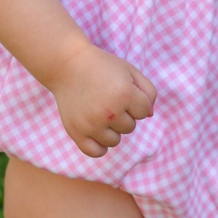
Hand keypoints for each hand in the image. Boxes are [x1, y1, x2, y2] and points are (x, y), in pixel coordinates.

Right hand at [47, 42, 156, 157]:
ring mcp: (92, 125)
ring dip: (111, 129)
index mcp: (125, 95)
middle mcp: (109, 112)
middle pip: (130, 127)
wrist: (68, 65)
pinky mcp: (77, 133)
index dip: (137, 101)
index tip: (123, 90)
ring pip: (115, 141)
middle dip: (123, 114)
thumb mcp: (130, 71)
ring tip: (100, 111)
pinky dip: (99, 145)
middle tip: (108, 98)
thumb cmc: (102, 67)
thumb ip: (148, 91)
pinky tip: (96, 131)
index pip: (144, 112)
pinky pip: (96, 152)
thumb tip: (149, 115)